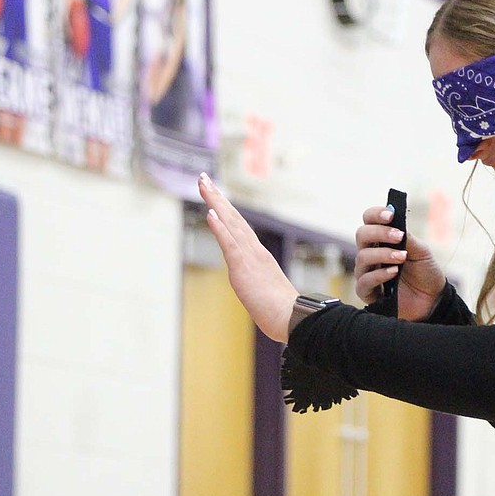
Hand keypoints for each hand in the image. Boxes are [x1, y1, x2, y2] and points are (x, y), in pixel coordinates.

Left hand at [198, 173, 298, 342]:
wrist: (291, 318)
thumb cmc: (281, 310)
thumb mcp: (264, 290)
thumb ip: (257, 281)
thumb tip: (255, 285)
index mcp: (258, 255)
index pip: (238, 227)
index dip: (225, 209)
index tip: (214, 193)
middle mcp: (254, 250)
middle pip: (233, 218)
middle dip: (217, 197)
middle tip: (203, 178)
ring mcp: (249, 257)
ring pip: (230, 224)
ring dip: (216, 203)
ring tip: (204, 185)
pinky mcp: (244, 268)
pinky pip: (230, 244)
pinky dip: (220, 227)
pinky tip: (211, 213)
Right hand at [354, 205, 445, 320]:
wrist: (433, 300)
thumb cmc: (425, 273)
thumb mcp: (422, 252)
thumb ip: (408, 237)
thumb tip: (396, 221)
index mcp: (382, 240)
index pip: (369, 221)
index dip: (375, 214)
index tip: (390, 214)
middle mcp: (372, 254)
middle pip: (361, 235)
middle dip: (379, 233)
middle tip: (398, 236)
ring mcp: (368, 272)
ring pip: (362, 257)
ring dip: (383, 254)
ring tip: (402, 257)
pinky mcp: (368, 292)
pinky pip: (364, 281)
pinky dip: (379, 274)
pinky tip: (394, 272)